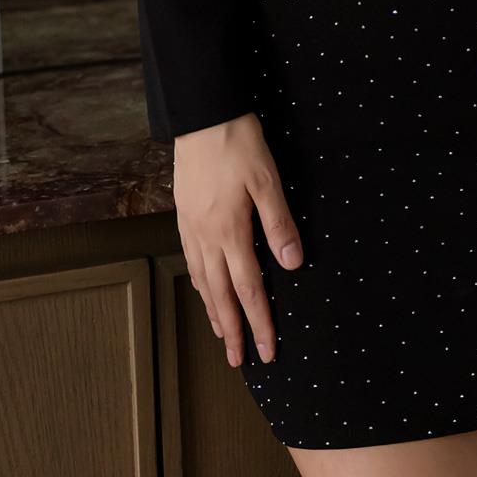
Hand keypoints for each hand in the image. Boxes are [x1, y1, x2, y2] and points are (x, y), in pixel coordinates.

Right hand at [172, 110, 303, 368]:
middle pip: (221, 295)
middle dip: (233, 330)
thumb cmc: (238, 143)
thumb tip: (292, 264)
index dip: (259, 323)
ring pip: (202, 281)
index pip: (249, 289)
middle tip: (240, 362)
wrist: (201, 115)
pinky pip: (191, 260)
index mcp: (230, 230)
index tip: (267, 351)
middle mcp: (207, 236)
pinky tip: (203, 288)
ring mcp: (192, 226)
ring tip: (221, 335)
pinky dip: (199, 283)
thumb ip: (278, 223)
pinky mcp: (184, 214)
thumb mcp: (267, 180)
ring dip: (214, 311)